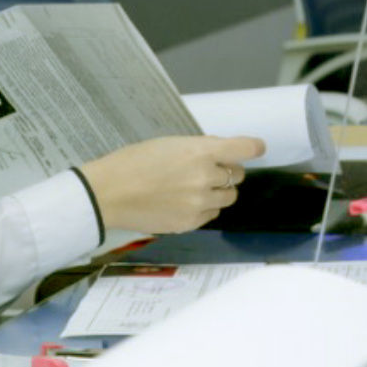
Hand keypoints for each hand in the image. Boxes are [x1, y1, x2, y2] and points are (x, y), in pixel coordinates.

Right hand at [80, 135, 265, 233]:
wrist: (108, 193)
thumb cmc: (134, 162)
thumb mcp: (170, 143)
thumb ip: (200, 149)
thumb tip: (221, 153)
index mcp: (202, 152)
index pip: (245, 149)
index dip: (254, 148)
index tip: (257, 148)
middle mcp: (206, 177)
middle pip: (237, 175)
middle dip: (227, 171)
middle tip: (208, 169)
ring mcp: (200, 203)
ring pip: (228, 197)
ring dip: (219, 191)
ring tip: (195, 188)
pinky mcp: (191, 223)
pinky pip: (212, 214)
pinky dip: (205, 208)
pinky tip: (184, 203)